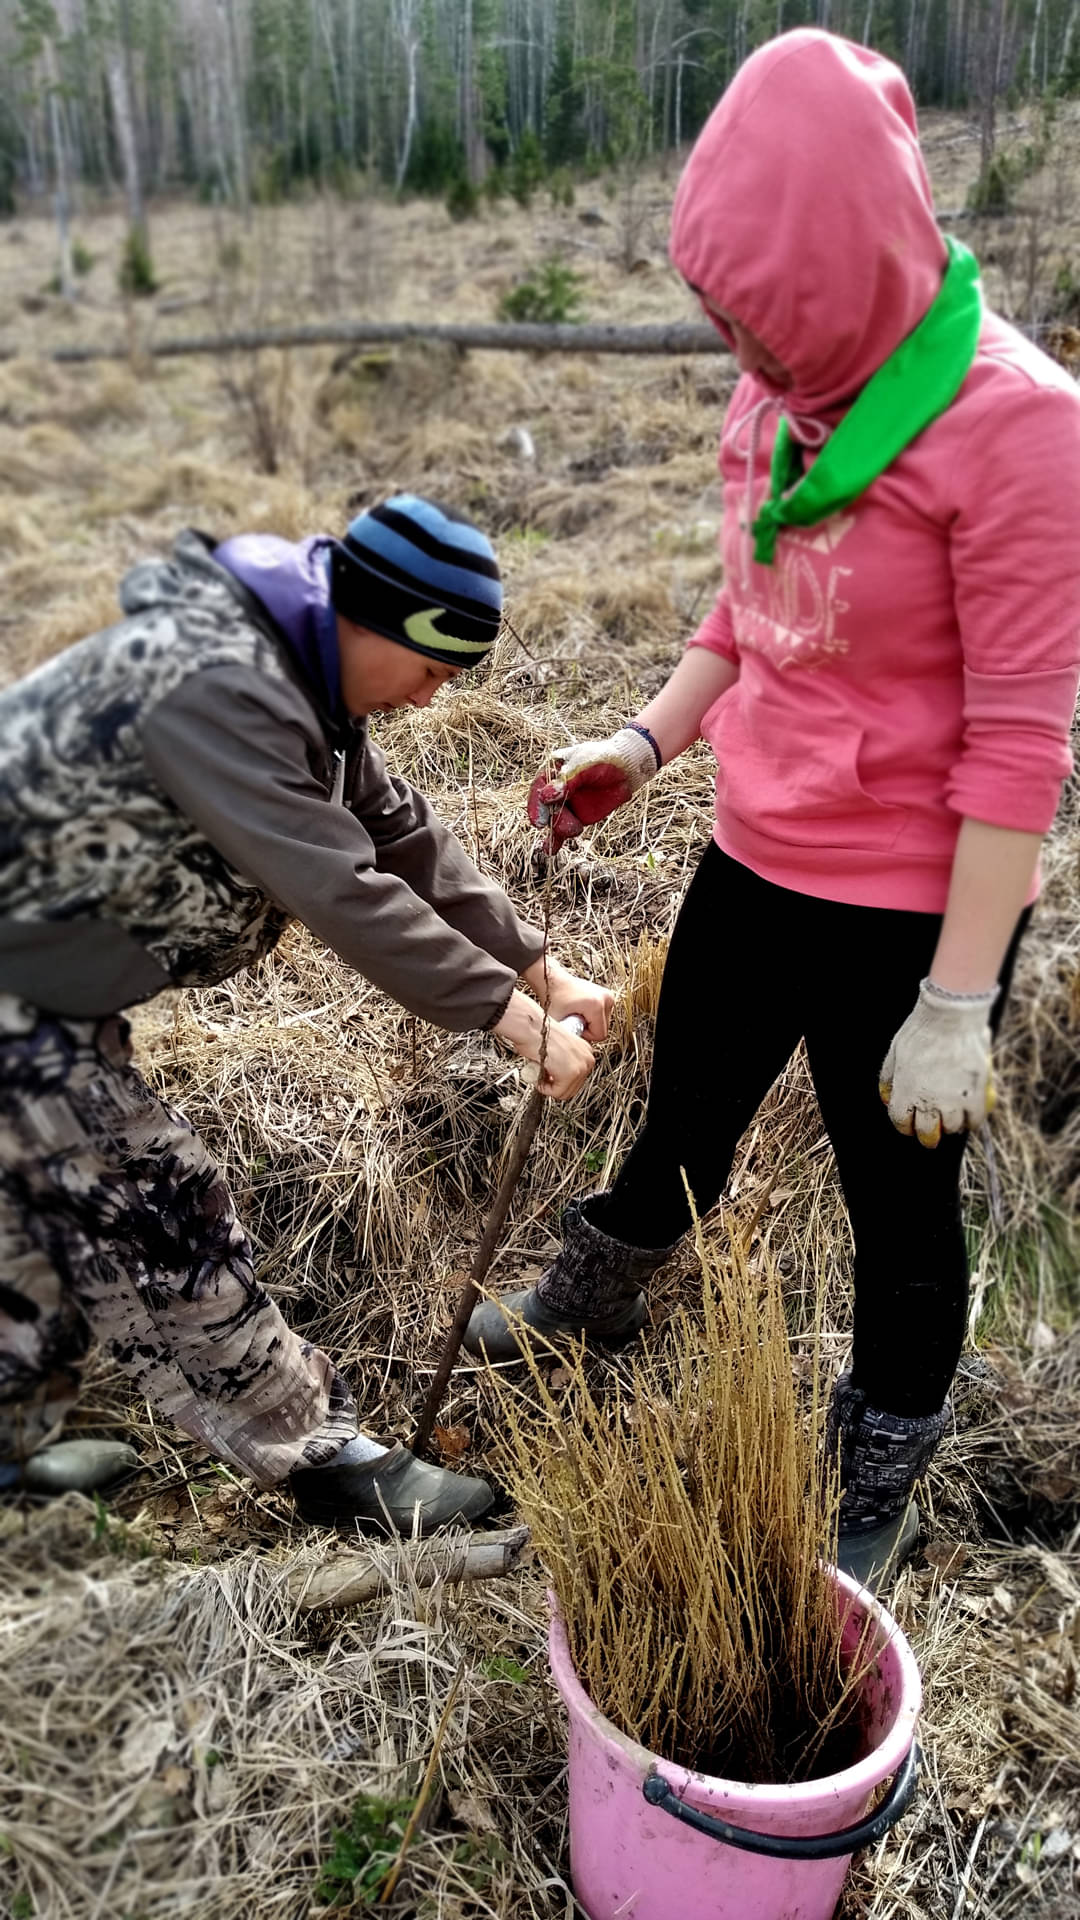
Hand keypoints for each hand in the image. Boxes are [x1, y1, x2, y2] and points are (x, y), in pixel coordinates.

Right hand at [493, 990, 594, 1099]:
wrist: (531, 1027)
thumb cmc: (538, 1033)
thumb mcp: (559, 1048)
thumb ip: (564, 1062)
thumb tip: (559, 1075)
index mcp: (585, 1050)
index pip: (578, 1077)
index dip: (560, 1079)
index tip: (550, 1075)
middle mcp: (587, 1058)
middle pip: (574, 1087)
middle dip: (556, 1085)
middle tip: (543, 1077)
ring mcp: (580, 1066)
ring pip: (566, 1092)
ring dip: (550, 1088)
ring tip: (540, 1075)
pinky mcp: (571, 1074)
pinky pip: (557, 1093)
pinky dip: (545, 1089)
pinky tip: (539, 1077)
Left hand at [521, 956, 613, 1041]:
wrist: (553, 981)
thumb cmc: (553, 997)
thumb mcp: (559, 1022)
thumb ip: (568, 1039)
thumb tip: (571, 1054)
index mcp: (597, 1005)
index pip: (600, 1035)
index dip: (586, 1035)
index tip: (574, 1026)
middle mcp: (606, 999)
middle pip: (603, 1029)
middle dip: (589, 1028)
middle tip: (574, 1019)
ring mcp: (608, 996)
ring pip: (604, 1022)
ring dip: (591, 1023)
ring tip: (577, 1013)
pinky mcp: (606, 995)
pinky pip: (603, 1015)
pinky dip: (593, 1016)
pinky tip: (581, 1010)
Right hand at [528, 727, 659, 847]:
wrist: (626, 769)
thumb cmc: (603, 759)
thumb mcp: (584, 766)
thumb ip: (566, 781)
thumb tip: (546, 796)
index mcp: (551, 772)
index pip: (538, 789)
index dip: (536, 806)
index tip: (539, 822)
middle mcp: (555, 790)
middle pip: (546, 809)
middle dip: (554, 820)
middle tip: (567, 826)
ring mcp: (566, 804)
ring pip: (555, 821)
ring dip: (560, 829)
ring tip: (576, 829)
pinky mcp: (577, 817)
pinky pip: (562, 831)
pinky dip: (556, 840)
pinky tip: (550, 850)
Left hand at [879, 979, 996, 1147]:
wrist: (951, 1017)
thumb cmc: (921, 1031)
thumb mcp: (894, 1052)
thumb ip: (888, 1079)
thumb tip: (886, 1099)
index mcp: (905, 1092)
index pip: (901, 1122)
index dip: (904, 1126)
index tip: (909, 1125)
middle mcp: (928, 1102)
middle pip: (927, 1132)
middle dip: (926, 1136)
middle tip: (930, 1135)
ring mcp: (953, 1100)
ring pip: (951, 1128)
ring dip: (949, 1127)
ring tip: (950, 1121)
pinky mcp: (975, 1095)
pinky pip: (975, 1120)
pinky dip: (971, 1123)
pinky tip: (969, 1118)